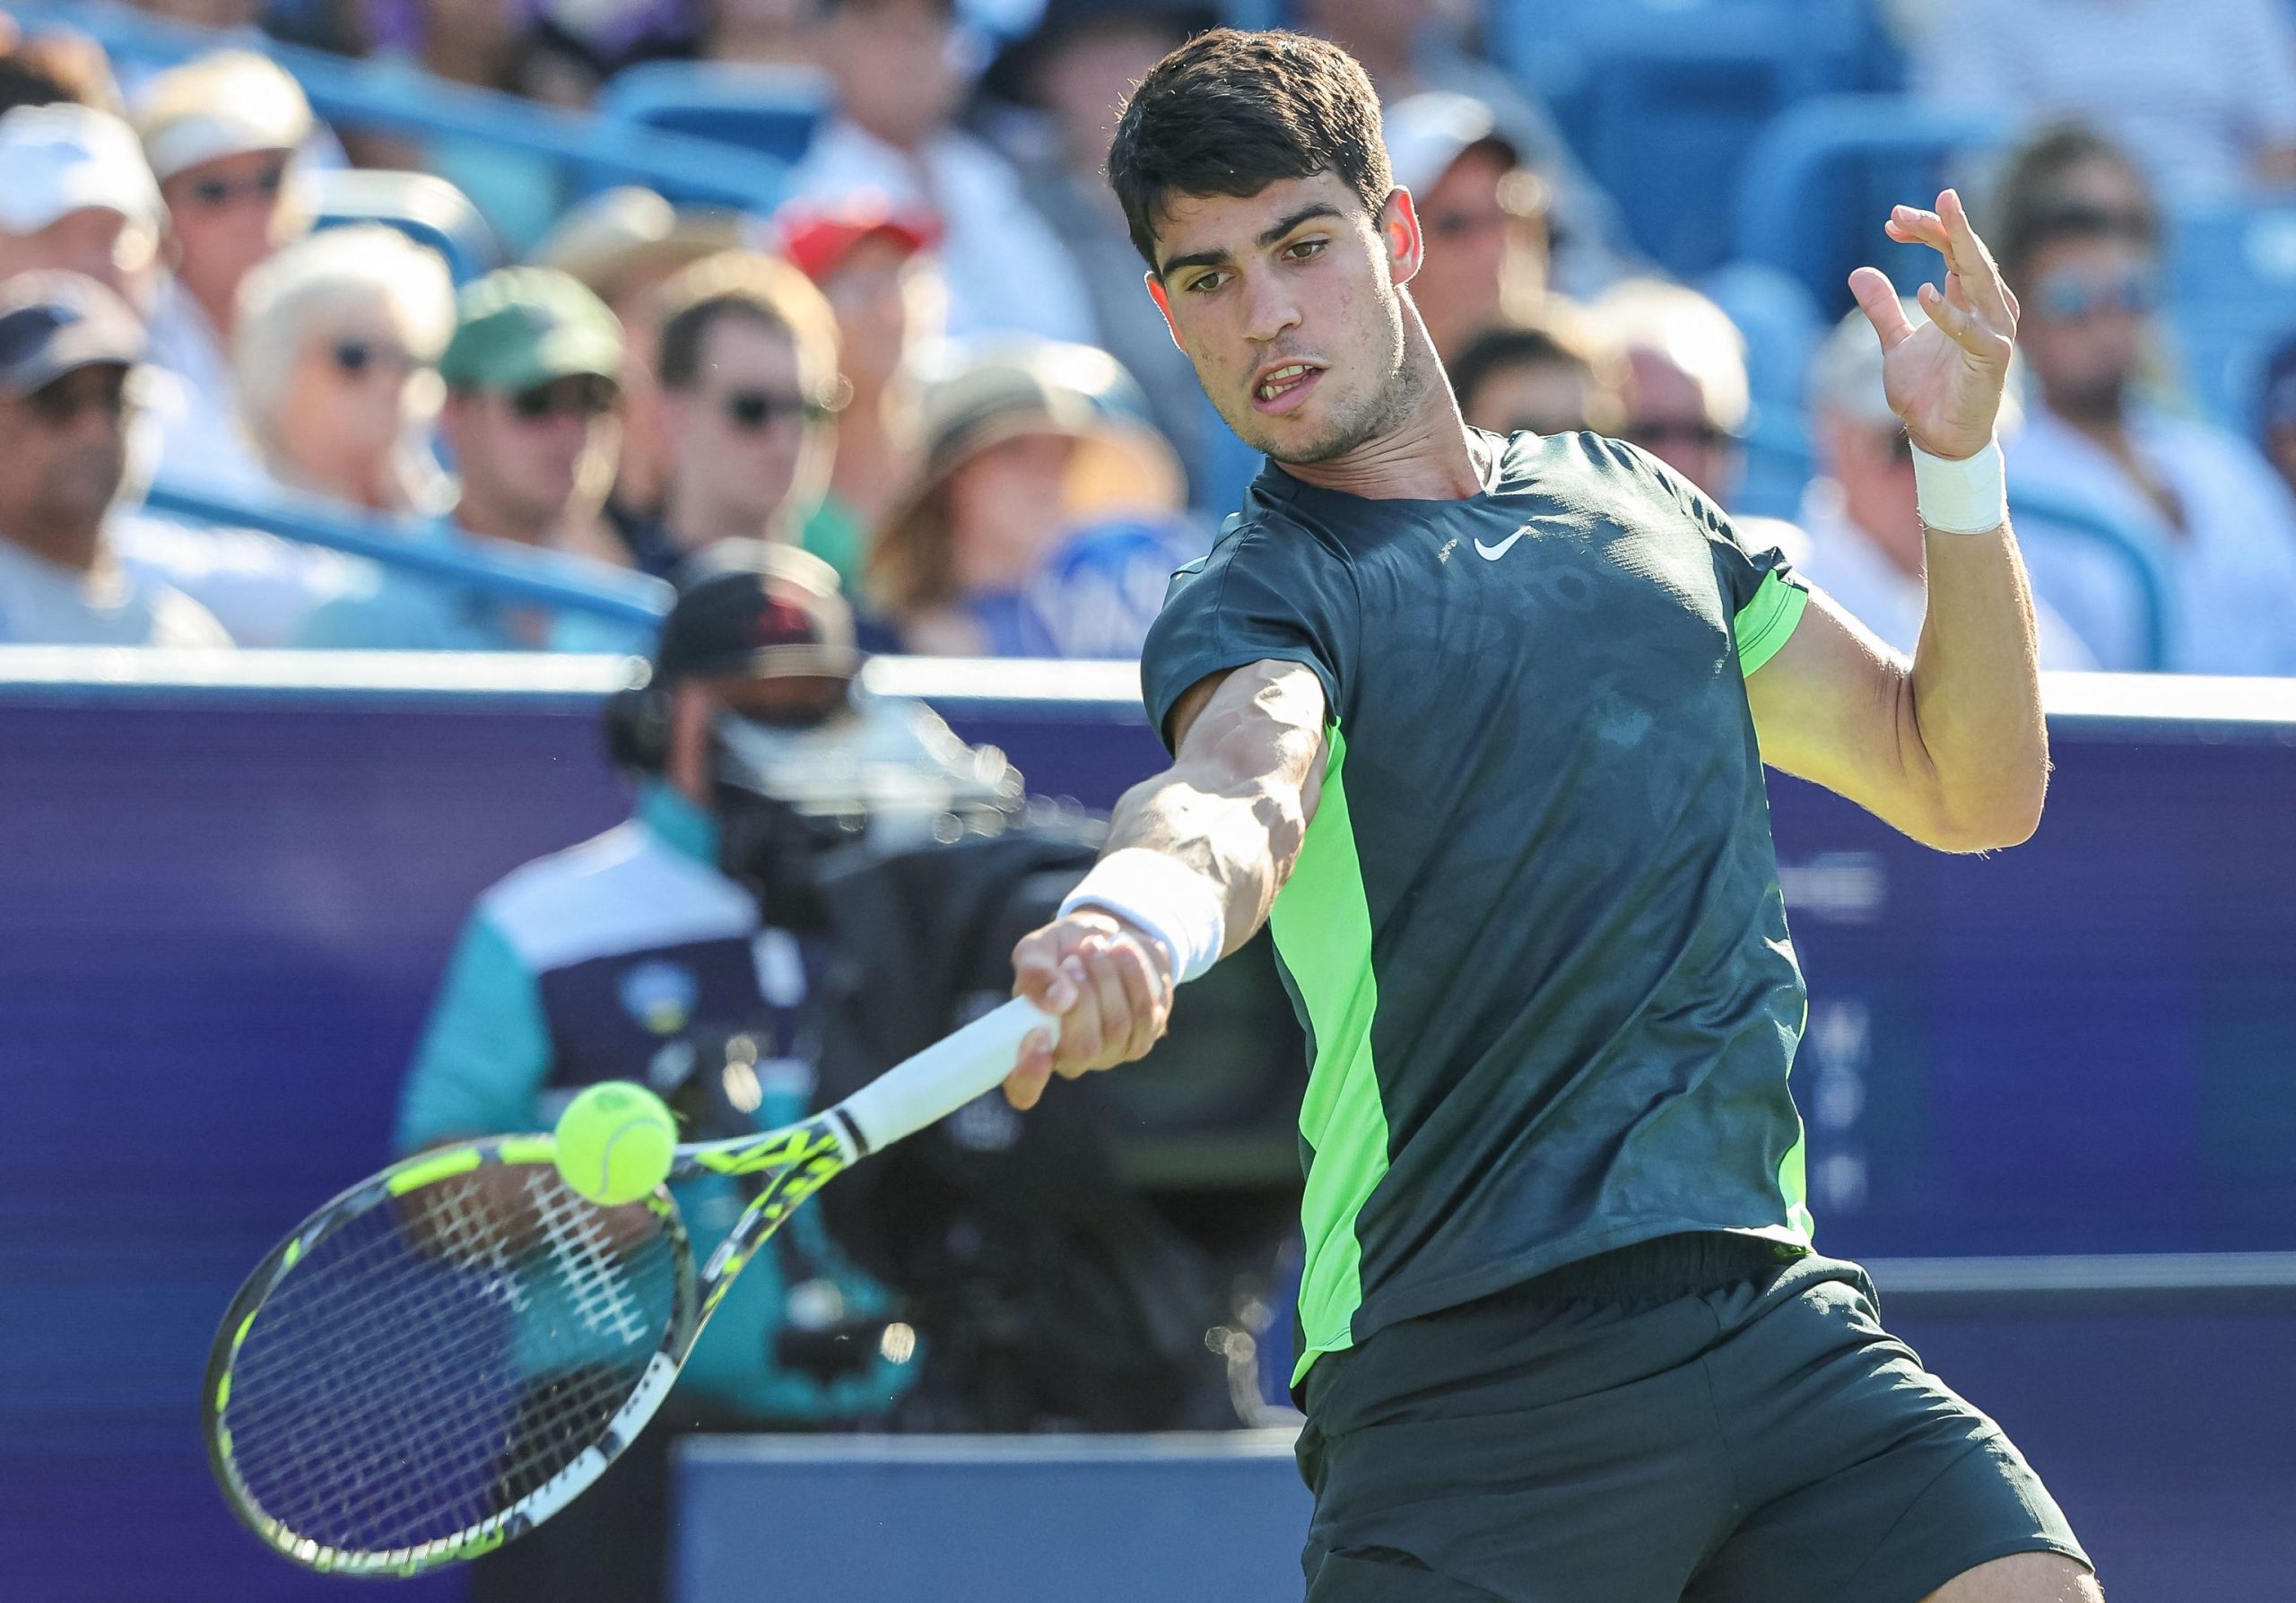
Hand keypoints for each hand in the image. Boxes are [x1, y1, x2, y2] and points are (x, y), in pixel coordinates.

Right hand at [1002, 909, 1174, 1109]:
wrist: (1108, 940)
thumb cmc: (1061, 950)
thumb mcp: (1036, 950)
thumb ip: (1034, 972)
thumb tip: (1057, 1000)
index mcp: (1032, 1046)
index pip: (1024, 1089)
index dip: (1029, 1074)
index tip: (1036, 1034)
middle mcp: (1070, 1060)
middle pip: (1082, 1049)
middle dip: (1083, 996)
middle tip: (1073, 958)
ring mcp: (1108, 1054)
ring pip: (1117, 1026)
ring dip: (1108, 977)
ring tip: (1095, 946)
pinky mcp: (1141, 1039)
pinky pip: (1146, 1013)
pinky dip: (1134, 975)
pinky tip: (1122, 951)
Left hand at [1848, 188, 2019, 460]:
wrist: (1940, 438)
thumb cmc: (1928, 391)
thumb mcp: (1896, 344)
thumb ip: (1882, 309)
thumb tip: (1859, 272)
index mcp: (1968, 299)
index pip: (1952, 250)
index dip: (1926, 231)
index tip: (1891, 221)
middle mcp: (1988, 308)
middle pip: (1969, 254)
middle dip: (1944, 225)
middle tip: (1917, 204)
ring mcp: (1995, 330)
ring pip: (1982, 278)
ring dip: (1959, 246)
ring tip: (1940, 217)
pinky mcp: (1993, 358)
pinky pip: (1974, 331)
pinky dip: (1951, 314)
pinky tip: (1927, 293)